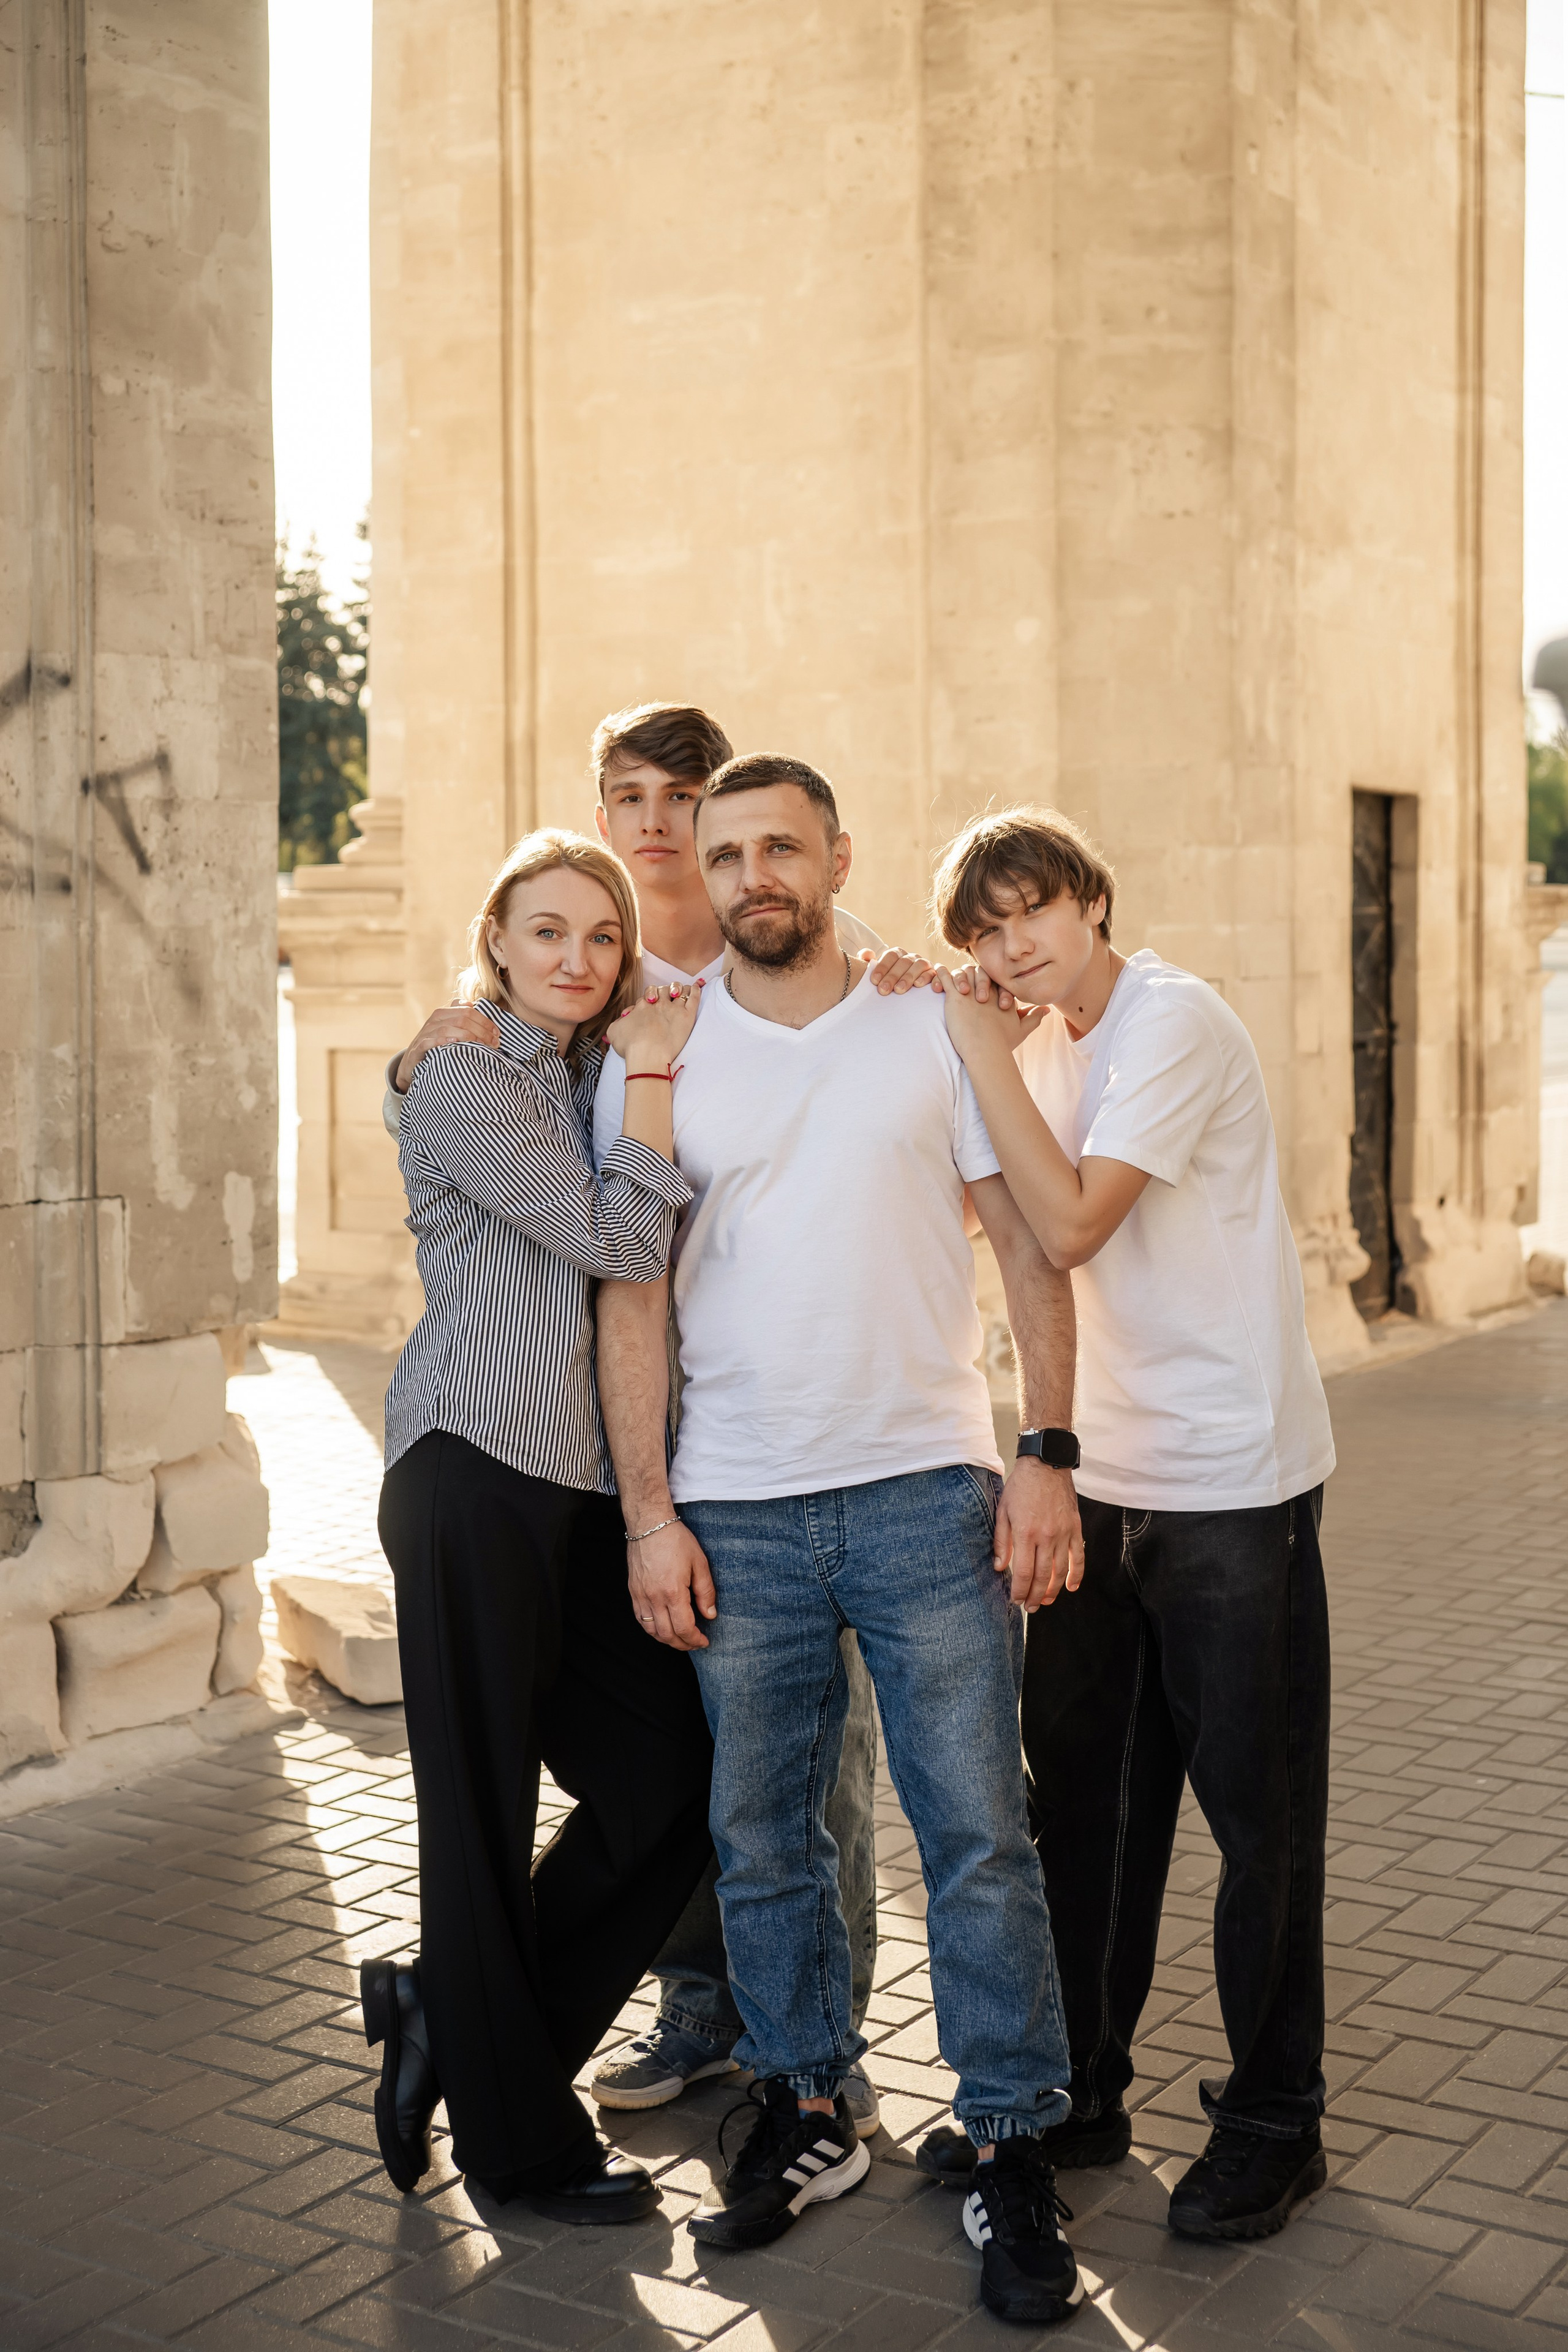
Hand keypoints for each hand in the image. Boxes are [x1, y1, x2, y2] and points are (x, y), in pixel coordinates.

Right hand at [395, 1003, 500, 1092]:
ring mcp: (426, 1032)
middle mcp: (434, 1020)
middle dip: (481, 1030)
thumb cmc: (436, 1045)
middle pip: (462, 1018)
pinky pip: (431, 1041)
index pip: (468, 1010)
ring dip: (469, 1036)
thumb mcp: (448, 1029)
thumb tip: (472, 1004)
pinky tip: (455, 1043)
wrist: (412, 1063)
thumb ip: (460, 1016)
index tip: (497, 1033)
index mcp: (444, 1013)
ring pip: (449, 1028)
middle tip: (494, 1043)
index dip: (485, 1021)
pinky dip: (444, 1040)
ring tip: (482, 1046)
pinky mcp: (419, 1047)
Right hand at [609, 980, 702, 1067]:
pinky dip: (696, 990)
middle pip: (662, 990)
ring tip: (678, 992)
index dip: (646, 1000)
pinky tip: (698, 987)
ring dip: (678, 988)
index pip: (646, 996)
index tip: (647, 1007)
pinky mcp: (686, 1016)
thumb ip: (617, 1023)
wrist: (647, 1054)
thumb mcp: (614, 1032)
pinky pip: (694, 998)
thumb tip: (622, 1020)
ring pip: (678, 990)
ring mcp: (673, 1009)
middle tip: (662, 999)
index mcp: (642, 1006)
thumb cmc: (631, 1046)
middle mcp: (658, 1004)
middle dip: (662, 992)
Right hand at [628, 1519, 717, 1648]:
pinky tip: (662, 1627)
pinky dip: (652, 1629)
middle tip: (694, 1643)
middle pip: (667, 1634)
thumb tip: (709, 1615)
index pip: (684, 1628)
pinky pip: (640, 1619)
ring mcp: (640, 1595)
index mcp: (673, 1591)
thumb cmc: (676, 1539)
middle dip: (682, 1644)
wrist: (649, 1524)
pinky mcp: (633, 1591)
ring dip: (666, 1640)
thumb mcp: (699, 1563)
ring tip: (679, 1639)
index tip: (704, 1641)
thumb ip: (705, 1592)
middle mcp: (654, 1597)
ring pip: (651, 1630)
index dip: (695, 1640)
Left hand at [860, 945, 942, 993]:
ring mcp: (925, 965)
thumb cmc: (889, 983)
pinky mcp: (936, 975)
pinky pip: (937, 975)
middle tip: (883, 990)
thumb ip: (869, 962)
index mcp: (898, 955)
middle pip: (904, 962)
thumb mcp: (878, 974)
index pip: (891, 955)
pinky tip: (925, 987)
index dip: (882, 967)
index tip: (874, 981)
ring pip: (920, 965)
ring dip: (909, 977)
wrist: (907, 993)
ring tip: (900, 990)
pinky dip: (934, 979)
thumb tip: (866, 955)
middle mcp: (912, 958)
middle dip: (893, 976)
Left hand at [933, 963, 1047, 1057]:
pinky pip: (946, 978)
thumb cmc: (1003, 1043)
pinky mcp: (955, 996)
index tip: (985, 992)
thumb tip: (1048, 1010)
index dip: (990, 982)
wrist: (986, 1050)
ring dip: (958, 976)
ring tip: (950, 981)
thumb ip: (1035, 1017)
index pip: (995, 980)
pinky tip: (936, 970)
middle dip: (975, 977)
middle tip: (970, 989)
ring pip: (963, 972)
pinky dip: (940, 973)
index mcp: (1001, 995)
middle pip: (980, 972)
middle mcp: (987, 989)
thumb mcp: (1023, 1029)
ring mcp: (971, 991)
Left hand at [994, 1459, 1083, 1610]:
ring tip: (1045, 1601)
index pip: (1024, 1572)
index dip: (1020, 1591)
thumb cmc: (1021, 1487)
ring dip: (1053, 1590)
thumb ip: (1002, 1541)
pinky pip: (1078, 1557)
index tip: (1016, 1601)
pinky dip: (1076, 1575)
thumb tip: (1000, 1567)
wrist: (1046, 1465)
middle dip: (1035, 1596)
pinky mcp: (1075, 1528)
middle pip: (1043, 1577)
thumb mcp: (1003, 1511)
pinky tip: (1071, 1587)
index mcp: (1025, 1533)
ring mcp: (1063, 1533)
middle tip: (1030, 1608)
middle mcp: (1046, 1536)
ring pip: (1061, 1571)